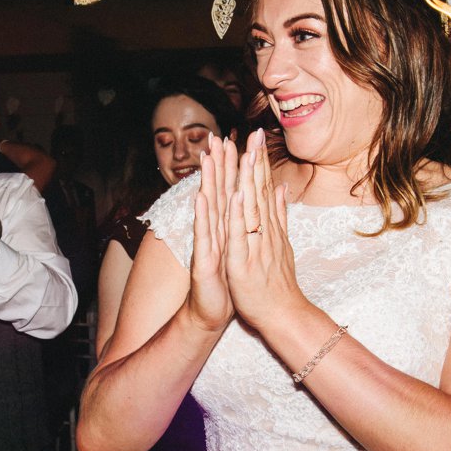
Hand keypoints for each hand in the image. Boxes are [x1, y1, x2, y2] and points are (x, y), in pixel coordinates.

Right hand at [182, 134, 234, 331]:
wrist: (213, 313)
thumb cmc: (228, 282)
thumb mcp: (241, 251)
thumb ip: (243, 226)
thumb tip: (248, 206)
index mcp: (228, 229)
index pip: (232, 192)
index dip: (234, 167)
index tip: (237, 141)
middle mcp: (216, 232)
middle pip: (218, 194)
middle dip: (219, 165)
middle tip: (218, 138)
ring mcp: (208, 245)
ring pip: (210, 208)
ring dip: (209, 182)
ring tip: (209, 157)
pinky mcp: (204, 261)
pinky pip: (205, 235)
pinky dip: (204, 215)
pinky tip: (202, 196)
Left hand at [222, 132, 307, 332]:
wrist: (283, 314)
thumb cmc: (278, 281)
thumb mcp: (282, 243)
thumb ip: (281, 215)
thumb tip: (283, 188)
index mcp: (271, 227)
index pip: (265, 189)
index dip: (260, 162)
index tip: (256, 137)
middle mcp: (266, 231)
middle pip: (260, 192)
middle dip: (256, 162)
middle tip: (254, 134)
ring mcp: (256, 245)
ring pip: (250, 207)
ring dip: (247, 180)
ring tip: (245, 153)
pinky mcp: (243, 261)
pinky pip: (239, 235)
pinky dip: (237, 214)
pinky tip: (235, 194)